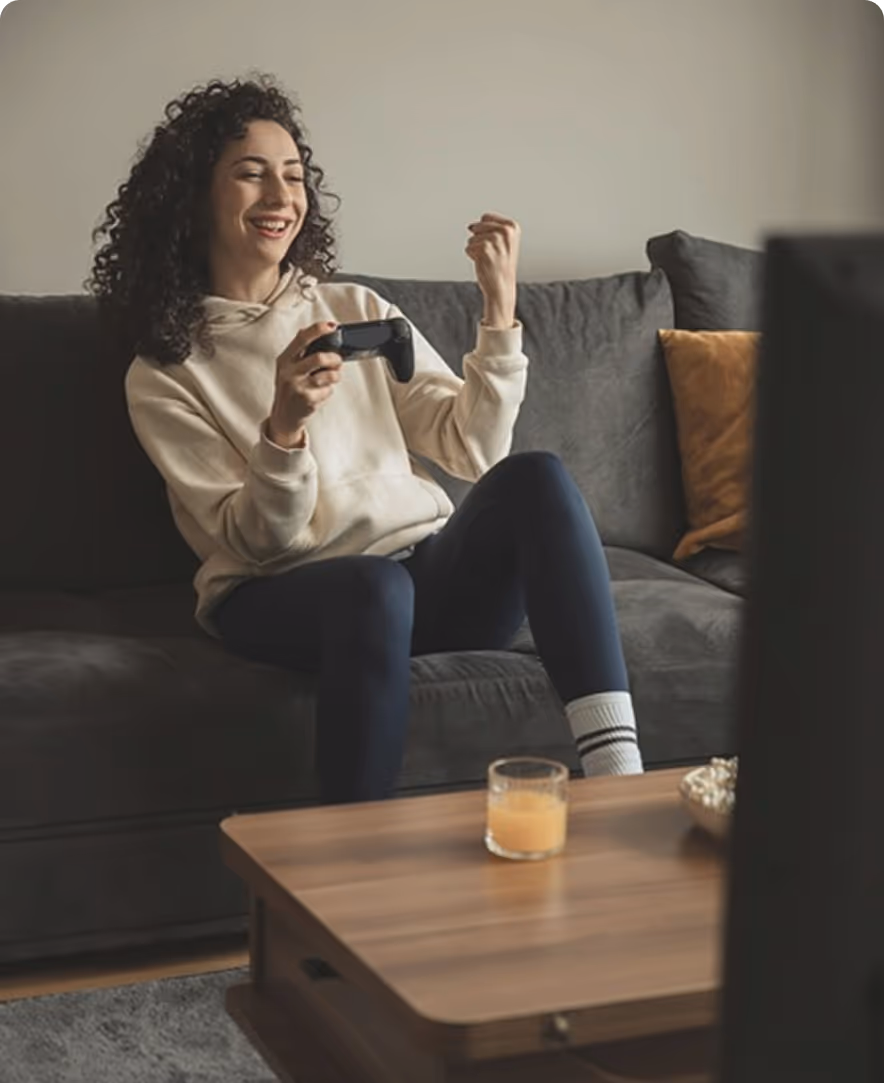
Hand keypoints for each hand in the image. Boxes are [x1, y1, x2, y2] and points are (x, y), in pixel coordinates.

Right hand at [268, 321, 342, 447]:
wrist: (284, 416)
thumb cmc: (289, 388)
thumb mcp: (287, 367)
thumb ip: (298, 351)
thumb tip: (306, 329)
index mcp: (284, 360)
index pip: (302, 339)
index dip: (318, 330)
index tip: (332, 326)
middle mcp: (289, 372)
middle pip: (319, 358)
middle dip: (334, 358)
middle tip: (338, 360)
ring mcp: (298, 387)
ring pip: (328, 375)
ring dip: (336, 375)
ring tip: (332, 377)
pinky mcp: (308, 400)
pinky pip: (328, 390)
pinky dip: (329, 390)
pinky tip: (320, 392)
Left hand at [465, 212, 520, 327]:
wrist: (501, 286)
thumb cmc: (500, 265)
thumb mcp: (501, 242)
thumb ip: (489, 229)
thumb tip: (470, 226)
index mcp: (512, 226)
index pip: (485, 217)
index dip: (484, 231)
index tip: (495, 245)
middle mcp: (506, 231)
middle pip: (477, 226)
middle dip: (479, 241)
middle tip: (492, 254)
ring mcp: (495, 240)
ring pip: (472, 238)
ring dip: (476, 250)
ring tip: (488, 260)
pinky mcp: (484, 249)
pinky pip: (468, 248)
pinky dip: (472, 256)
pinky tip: (484, 263)